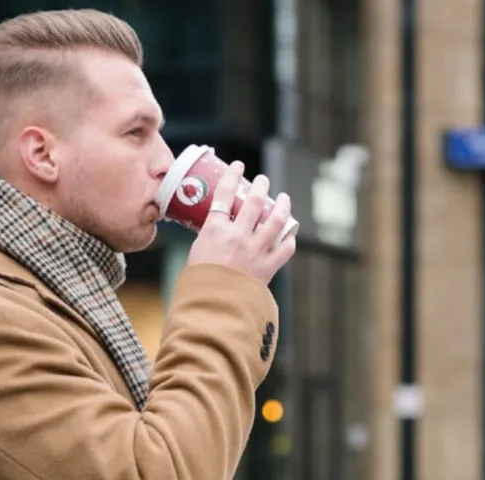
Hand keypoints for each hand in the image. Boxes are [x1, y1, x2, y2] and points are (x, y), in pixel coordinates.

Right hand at [185, 162, 296, 284]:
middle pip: (254, 200)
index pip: (224, 194)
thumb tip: (215, 237)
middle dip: (260, 185)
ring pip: (276, 219)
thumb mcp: (195, 256)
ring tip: (283, 198)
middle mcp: (238, 236)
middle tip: (262, 180)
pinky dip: (288, 240)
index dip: (232, 175)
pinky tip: (289, 234)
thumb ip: (209, 242)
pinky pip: (285, 248)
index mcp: (215, 231)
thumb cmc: (198, 286)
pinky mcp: (268, 267)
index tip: (237, 166)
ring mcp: (256, 250)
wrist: (213, 310)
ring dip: (282, 205)